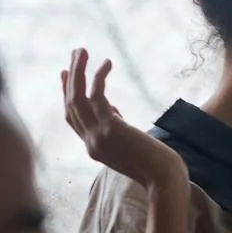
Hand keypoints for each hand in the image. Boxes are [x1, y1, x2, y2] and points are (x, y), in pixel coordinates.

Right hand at [61, 48, 184, 190]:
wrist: (165, 181)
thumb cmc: (157, 166)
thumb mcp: (131, 146)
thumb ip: (119, 130)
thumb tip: (114, 112)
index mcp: (94, 148)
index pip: (73, 119)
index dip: (66, 95)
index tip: (66, 74)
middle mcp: (90, 143)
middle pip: (71, 105)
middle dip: (71, 77)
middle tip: (75, 54)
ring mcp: (97, 137)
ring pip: (77, 99)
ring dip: (78, 71)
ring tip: (81, 50)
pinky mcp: (110, 130)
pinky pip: (97, 97)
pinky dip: (99, 77)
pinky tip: (106, 63)